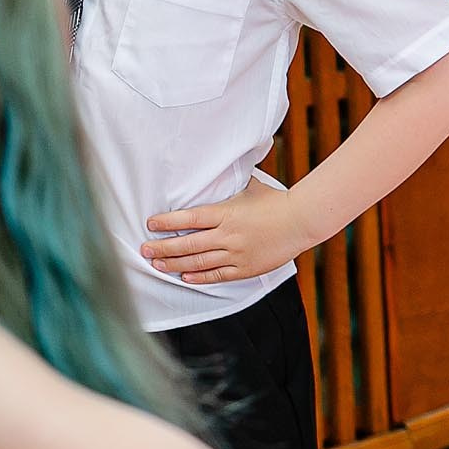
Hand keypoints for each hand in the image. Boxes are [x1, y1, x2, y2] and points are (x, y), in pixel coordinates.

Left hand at [143, 178, 317, 283]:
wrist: (302, 220)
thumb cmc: (276, 201)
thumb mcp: (250, 187)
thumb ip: (229, 185)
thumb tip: (215, 171)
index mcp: (227, 213)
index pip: (189, 219)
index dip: (167, 222)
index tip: (151, 224)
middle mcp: (229, 235)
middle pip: (188, 244)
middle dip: (163, 247)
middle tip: (145, 249)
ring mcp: (237, 253)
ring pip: (199, 262)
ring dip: (175, 264)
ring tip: (158, 264)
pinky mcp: (246, 267)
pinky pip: (218, 275)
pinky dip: (200, 276)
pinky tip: (186, 276)